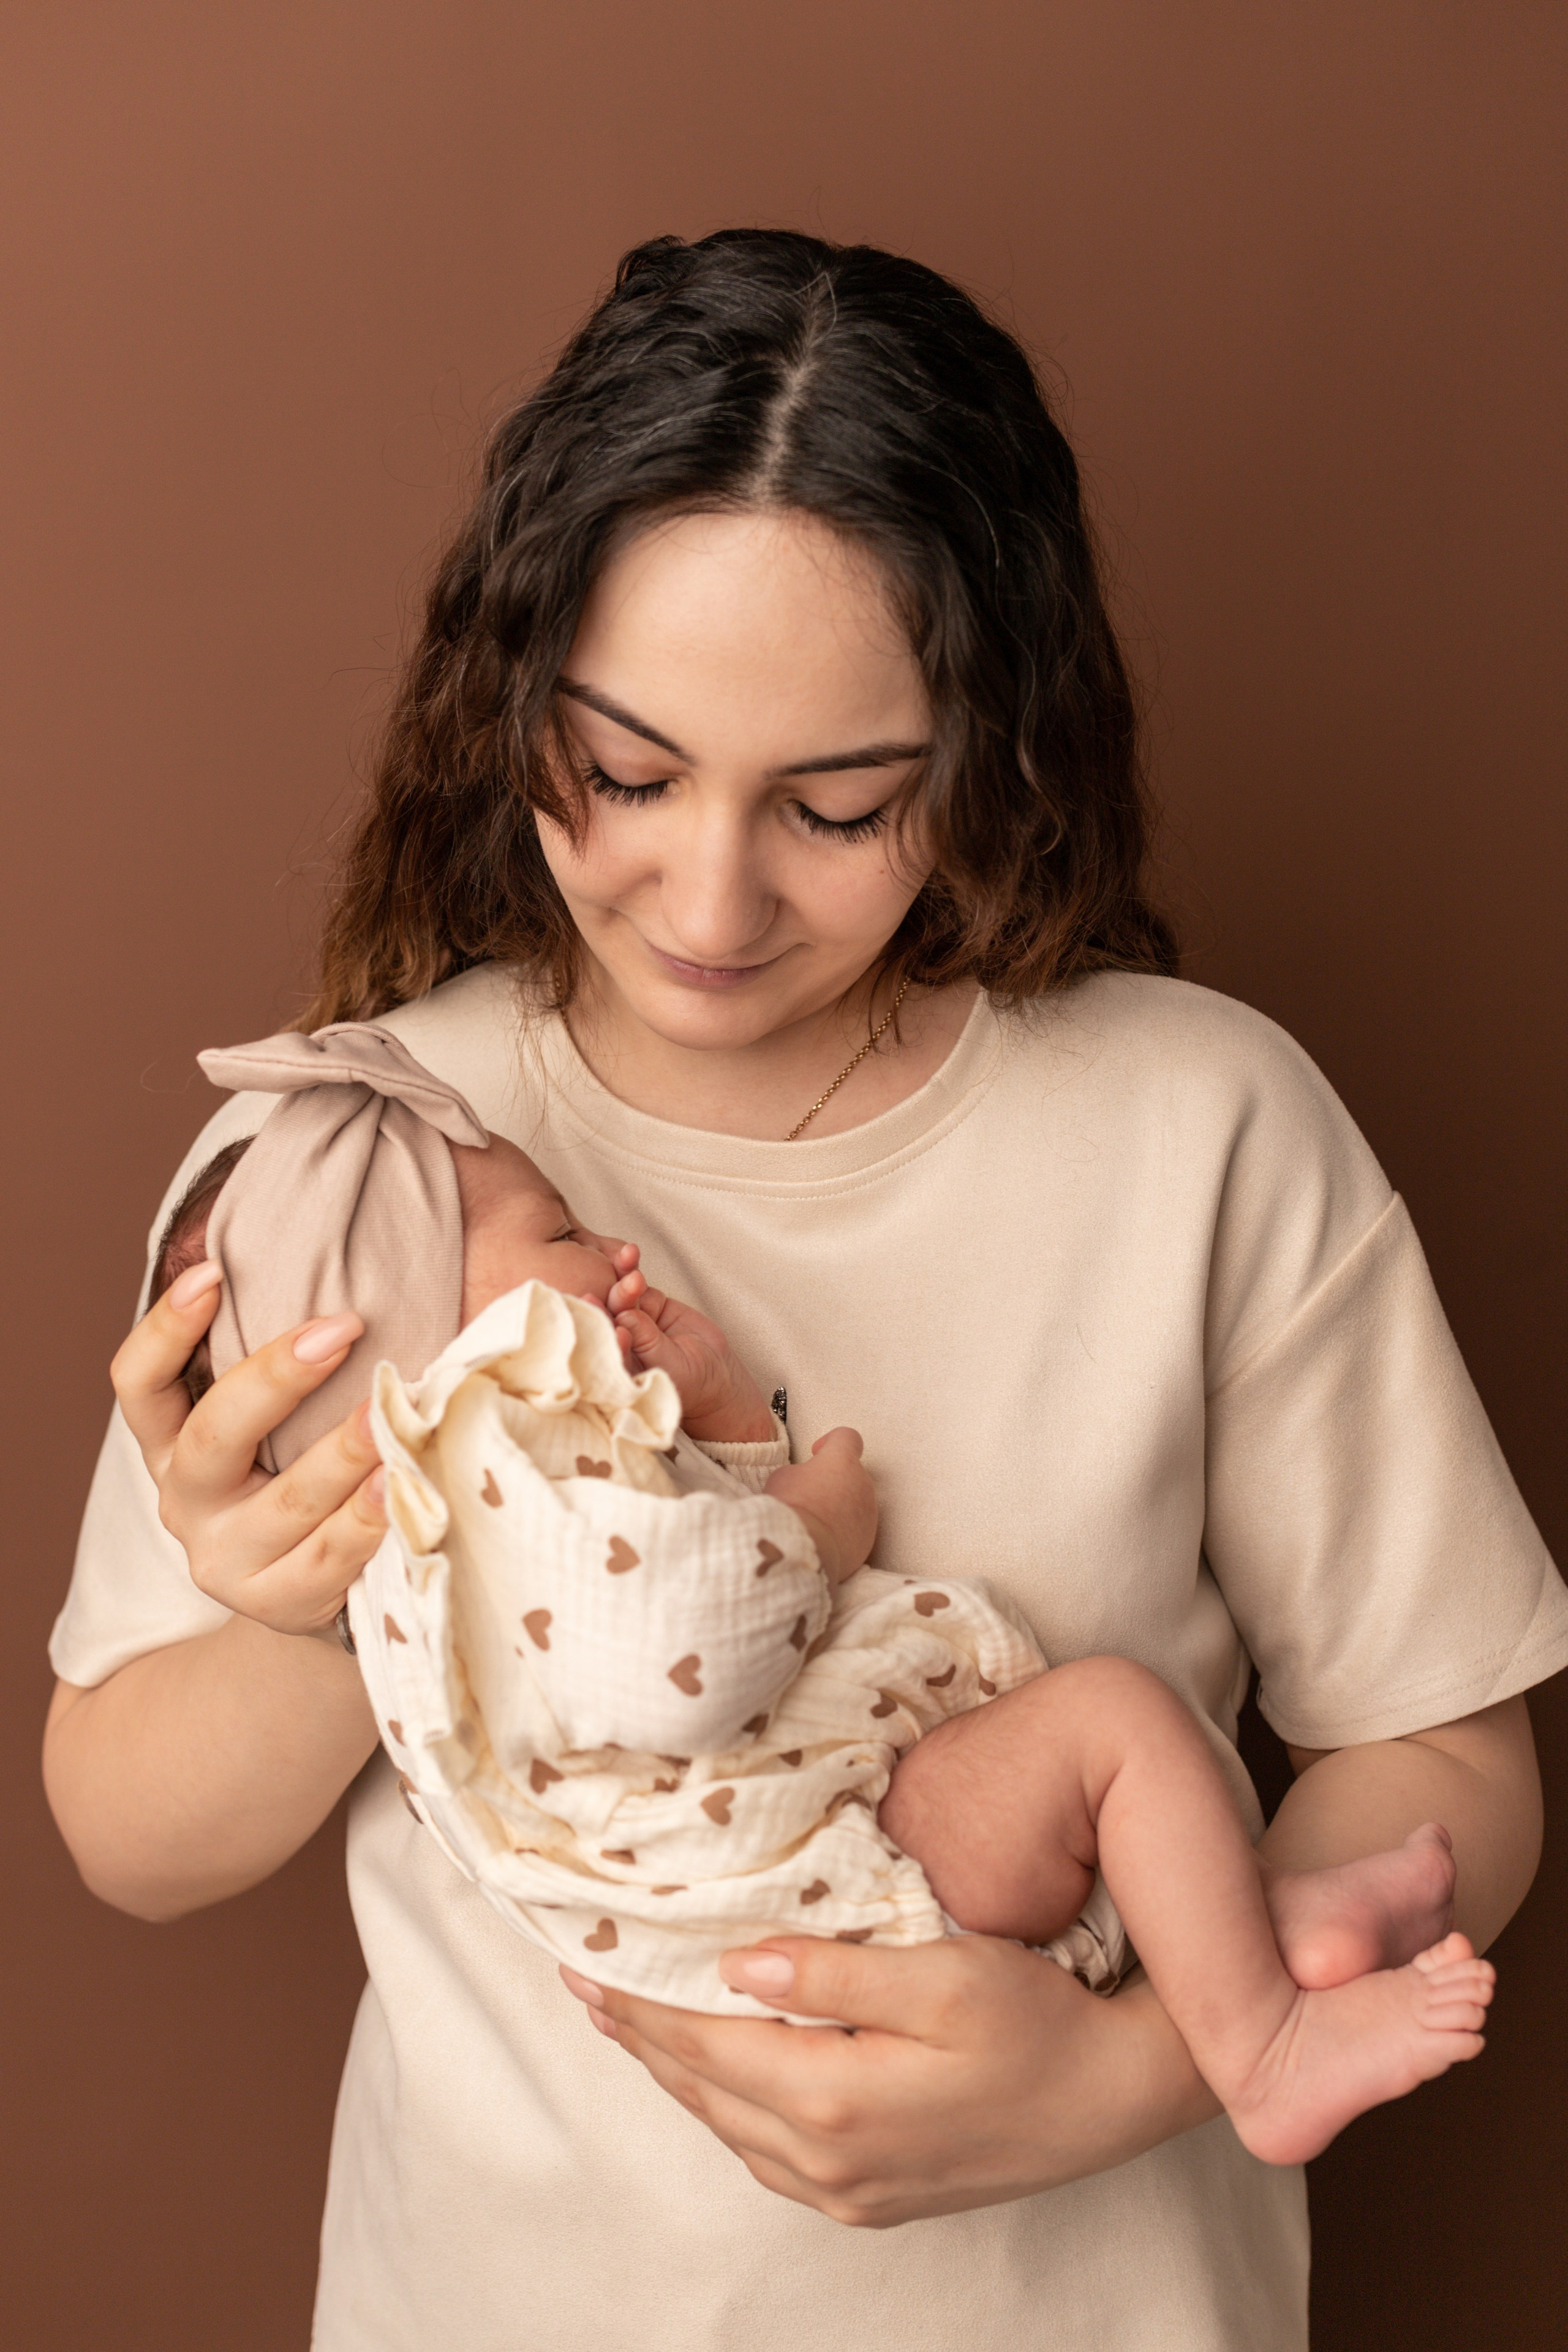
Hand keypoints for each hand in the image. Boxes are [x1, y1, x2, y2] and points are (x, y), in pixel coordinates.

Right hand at [111, 1260, 388, 1635]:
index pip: (139, 1383)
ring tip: (385, 1411)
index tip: (215, 1272)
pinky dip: (369, 1517)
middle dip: (275, 1378)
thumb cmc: (306, 1468)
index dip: (166, 1327)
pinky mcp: (281, 1604)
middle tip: (343, 1328)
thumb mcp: (278, 1416)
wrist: (327, 1585)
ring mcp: (230, 1560)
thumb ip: (287, 1356)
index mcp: (171, 1444)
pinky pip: (330, 1557)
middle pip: (211, 1436)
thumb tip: (346, 1253)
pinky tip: (402, 1482)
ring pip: (285, 1501)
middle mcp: (187, 1501)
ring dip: (340, 1452)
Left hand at [558, 1933, 1217, 2225]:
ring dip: (678, 2069)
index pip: (702, 2042)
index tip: (581, 1959)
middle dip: (641, 2033)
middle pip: (702, 2087)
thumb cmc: (1039, 2020)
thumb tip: (739, 1967)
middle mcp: (828, 2159)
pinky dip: (725, 2104)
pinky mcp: (871, 2197)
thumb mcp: (945, 1975)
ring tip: (634, 2018)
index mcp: (835, 2099)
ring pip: (728, 2124)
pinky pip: (767, 2152)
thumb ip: (835, 1974)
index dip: (637, 2000)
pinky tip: (717, 2071)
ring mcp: (848, 2189)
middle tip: (584, 1980)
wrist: (1112, 2098)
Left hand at [609, 1263, 774, 1443]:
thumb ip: (648, 1341)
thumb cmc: (692, 1381)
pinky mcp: (648, 1304)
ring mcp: (632, 1321)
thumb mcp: (671, 1365)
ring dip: (623, 1278)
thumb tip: (625, 1316)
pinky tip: (629, 1253)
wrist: (716, 1372)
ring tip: (629, 1260)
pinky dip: (630, 1268)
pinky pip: (635, 1283)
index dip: (601, 1330)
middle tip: (622, 1288)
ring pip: (620, 1296)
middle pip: (608, 1317)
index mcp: (616, 1366)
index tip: (603, 1314)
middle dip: (611, 1300)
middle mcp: (619, 1342)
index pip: (602, 1347)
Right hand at [764, 1428, 876, 1584]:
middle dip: (833, 1480)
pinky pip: (856, 1528)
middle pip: (851, 1473)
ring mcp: (869, 1513)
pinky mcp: (868, 1540)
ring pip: (855, 1503)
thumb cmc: (791, 1509)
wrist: (802, 1551)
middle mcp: (863, 1483)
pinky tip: (821, 1540)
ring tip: (813, 1521)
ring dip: (838, 1507)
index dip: (831, 1442)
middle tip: (808, 1494)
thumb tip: (805, 1481)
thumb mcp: (783, 1478)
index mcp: (842, 1460)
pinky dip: (842, 1531)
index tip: (818, 1452)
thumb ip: (801, 1472)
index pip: (848, 1437)